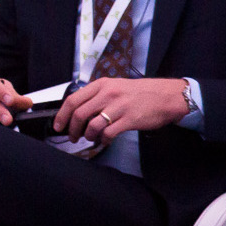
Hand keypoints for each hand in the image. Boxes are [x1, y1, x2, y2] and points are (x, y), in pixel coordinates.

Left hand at [54, 77, 188, 143]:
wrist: (166, 96)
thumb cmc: (139, 93)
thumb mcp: (115, 86)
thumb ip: (97, 96)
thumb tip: (77, 111)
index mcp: (101, 85)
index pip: (73, 100)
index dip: (62, 115)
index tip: (58, 125)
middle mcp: (108, 94)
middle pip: (79, 114)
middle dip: (72, 129)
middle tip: (72, 137)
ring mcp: (119, 107)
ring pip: (92, 125)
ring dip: (87, 135)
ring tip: (90, 138)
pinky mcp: (129, 120)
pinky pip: (108, 133)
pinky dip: (103, 140)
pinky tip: (105, 140)